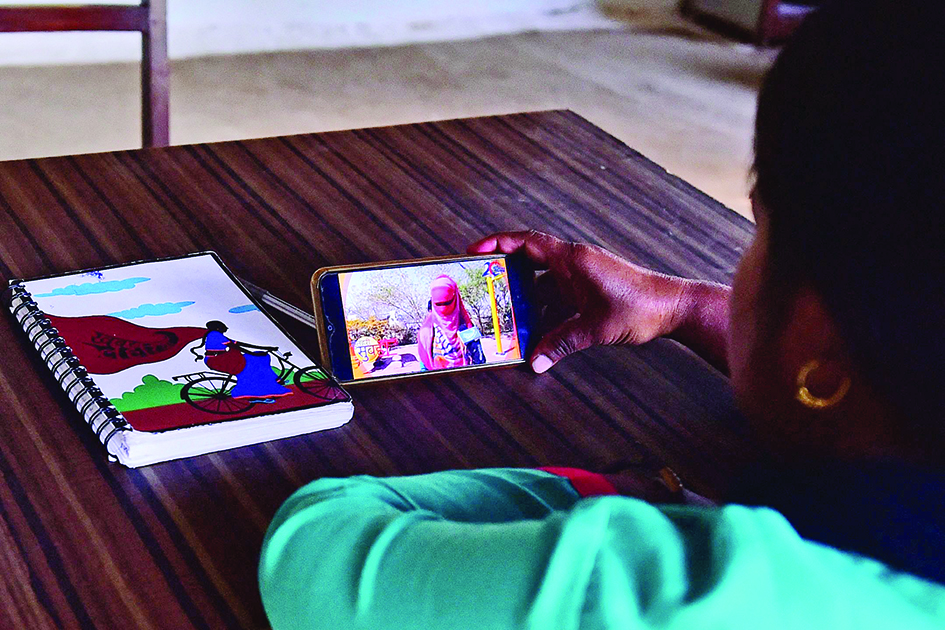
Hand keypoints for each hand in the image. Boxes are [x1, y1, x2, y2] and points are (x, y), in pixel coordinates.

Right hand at [468, 231, 690, 372]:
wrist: (673, 308)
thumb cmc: (641, 307)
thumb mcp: (597, 328)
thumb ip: (563, 343)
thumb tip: (535, 360)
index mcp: (574, 259)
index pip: (527, 242)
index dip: (498, 243)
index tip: (475, 251)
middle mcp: (575, 263)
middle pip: (529, 262)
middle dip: (505, 275)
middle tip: (481, 288)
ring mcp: (581, 276)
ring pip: (543, 284)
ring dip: (525, 300)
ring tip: (505, 319)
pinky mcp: (589, 290)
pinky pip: (557, 297)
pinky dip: (544, 311)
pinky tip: (535, 331)